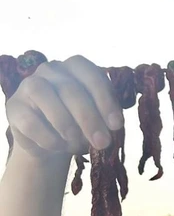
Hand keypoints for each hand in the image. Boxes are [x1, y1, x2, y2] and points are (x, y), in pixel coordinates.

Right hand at [6, 56, 123, 159]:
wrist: (50, 143)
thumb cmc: (78, 125)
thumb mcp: (96, 121)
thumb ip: (104, 120)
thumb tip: (109, 129)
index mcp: (76, 69)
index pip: (91, 75)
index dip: (105, 100)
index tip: (116, 125)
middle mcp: (51, 71)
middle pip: (70, 89)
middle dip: (89, 118)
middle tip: (101, 142)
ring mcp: (29, 86)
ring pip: (43, 94)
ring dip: (64, 122)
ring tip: (76, 143)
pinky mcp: (14, 107)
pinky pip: (29, 120)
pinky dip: (46, 137)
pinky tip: (57, 146)